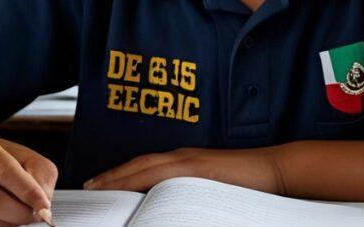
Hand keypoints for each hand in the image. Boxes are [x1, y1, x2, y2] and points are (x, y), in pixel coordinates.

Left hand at [84, 146, 285, 194]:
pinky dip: (144, 180)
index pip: (144, 166)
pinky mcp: (200, 169)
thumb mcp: (210, 186)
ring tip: (99, 188)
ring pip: (146, 167)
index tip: (98, 184)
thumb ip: (186, 190)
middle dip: (112, 175)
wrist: (275, 170)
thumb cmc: (247, 183)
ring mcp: (191, 162)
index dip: (119, 174)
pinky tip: (132, 190)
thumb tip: (163, 206)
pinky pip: (165, 175)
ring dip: (121, 177)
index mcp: (184, 161)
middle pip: (139, 164)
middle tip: (87, 188)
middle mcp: (184, 157)